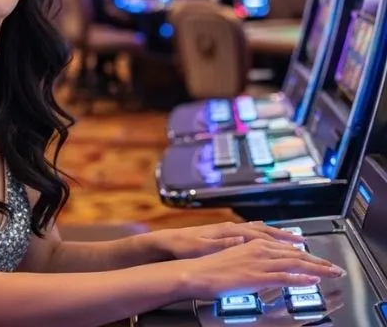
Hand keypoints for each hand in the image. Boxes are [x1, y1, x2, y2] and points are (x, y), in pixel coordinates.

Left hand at [153, 221, 304, 259]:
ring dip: (278, 236)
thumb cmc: (183, 246)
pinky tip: (270, 238)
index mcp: (228, 231)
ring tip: (295, 241)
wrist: (168, 242)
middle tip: (306, 245)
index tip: (301, 247)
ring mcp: (229, 231)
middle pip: (265, 233)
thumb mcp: (200, 247)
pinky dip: (264, 236)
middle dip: (287, 238)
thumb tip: (240, 240)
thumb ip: (221, 244)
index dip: (282, 242)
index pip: (261, 236)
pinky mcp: (225, 235)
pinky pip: (251, 233)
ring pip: (260, 232)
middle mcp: (232, 229)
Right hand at [179, 238, 343, 298]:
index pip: (285, 247)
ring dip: (316, 268)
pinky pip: (284, 276)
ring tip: (332, 272)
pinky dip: (301, 278)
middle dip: (317, 260)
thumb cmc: (208, 266)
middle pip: (294, 254)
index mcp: (252, 243)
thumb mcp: (231, 255)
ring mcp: (258, 263)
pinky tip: (313, 280)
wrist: (194, 272)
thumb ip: (247, 253)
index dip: (304, 253)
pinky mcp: (256, 276)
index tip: (318, 258)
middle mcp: (258, 249)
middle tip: (334, 267)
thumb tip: (257, 253)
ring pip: (294, 263)